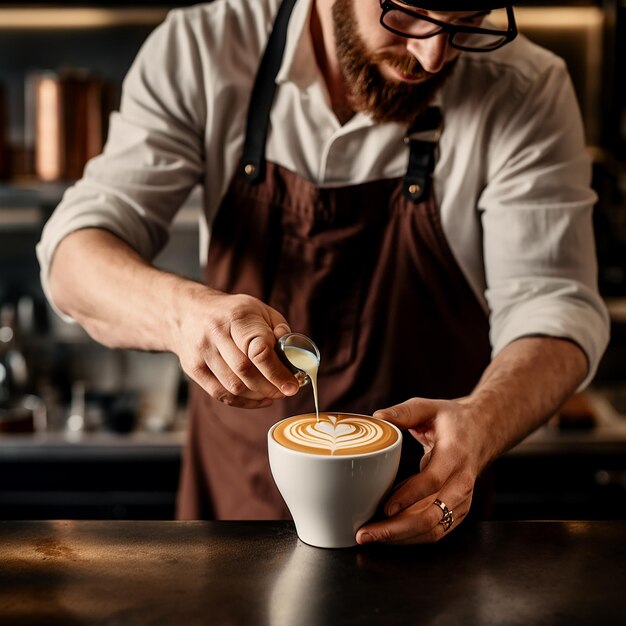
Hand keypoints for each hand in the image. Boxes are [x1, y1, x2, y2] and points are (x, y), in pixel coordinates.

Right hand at [170, 284, 299, 407]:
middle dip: (270, 387)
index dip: (277, 371)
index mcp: (237, 316)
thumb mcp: (259, 309)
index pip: (258, 349)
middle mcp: (216, 333)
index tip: (293, 385)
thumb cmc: (233, 312)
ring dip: (258, 396)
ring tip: (273, 393)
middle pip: (245, 371)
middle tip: (285, 391)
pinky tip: (258, 398)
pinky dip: (243, 402)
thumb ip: (278, 330)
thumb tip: (293, 355)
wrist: (189, 311)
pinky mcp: (193, 368)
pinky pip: (220, 394)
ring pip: (233, 386)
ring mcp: (202, 352)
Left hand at [356, 397, 482, 544]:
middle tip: (366, 533)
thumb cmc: (452, 420)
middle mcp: (462, 482)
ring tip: (370, 536)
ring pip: (434, 530)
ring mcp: (462, 500)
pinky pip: (435, 531)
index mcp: (455, 454)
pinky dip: (411, 536)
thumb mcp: (428, 407)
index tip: (385, 507)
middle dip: (397, 530)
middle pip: (432, 516)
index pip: (433, 481)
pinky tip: (387, 531)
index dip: (408, 496)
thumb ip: (403, 412)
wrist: (482, 432)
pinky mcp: (458, 511)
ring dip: (401, 538)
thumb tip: (378, 416)